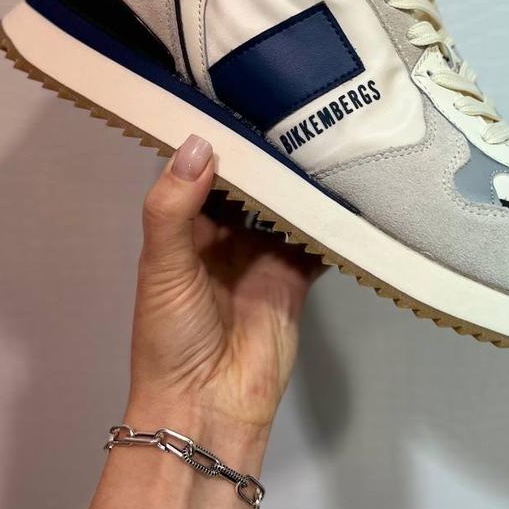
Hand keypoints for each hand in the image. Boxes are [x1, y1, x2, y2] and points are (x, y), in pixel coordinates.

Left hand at [127, 134, 322, 438]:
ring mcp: (261, 259)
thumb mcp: (162, 267)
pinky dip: (327, 223)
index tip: (240, 100)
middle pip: (248, 189)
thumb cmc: (171, 336)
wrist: (208, 408)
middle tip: (295, 108)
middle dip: (266, 158)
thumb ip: (174, 207)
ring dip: (298, 184)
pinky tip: (346, 190)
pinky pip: (313, 244)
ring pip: (283, 209)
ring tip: (324, 136)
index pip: (202, 175)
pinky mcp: (294, 281)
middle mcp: (223, 239)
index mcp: (183, 232)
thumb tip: (199, 142)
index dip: (217, 142)